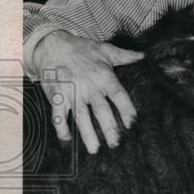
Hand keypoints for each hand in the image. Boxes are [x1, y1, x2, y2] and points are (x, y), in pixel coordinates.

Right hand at [33, 30, 143, 152]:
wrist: (51, 44)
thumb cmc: (81, 48)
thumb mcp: (105, 50)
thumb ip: (125, 56)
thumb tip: (143, 56)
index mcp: (104, 76)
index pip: (119, 96)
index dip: (127, 110)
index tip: (133, 125)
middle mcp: (89, 86)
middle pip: (102, 110)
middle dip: (110, 128)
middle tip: (116, 144)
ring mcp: (72, 92)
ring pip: (81, 116)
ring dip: (87, 134)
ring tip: (95, 150)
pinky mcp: (56, 96)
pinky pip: (58, 114)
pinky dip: (61, 127)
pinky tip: (67, 139)